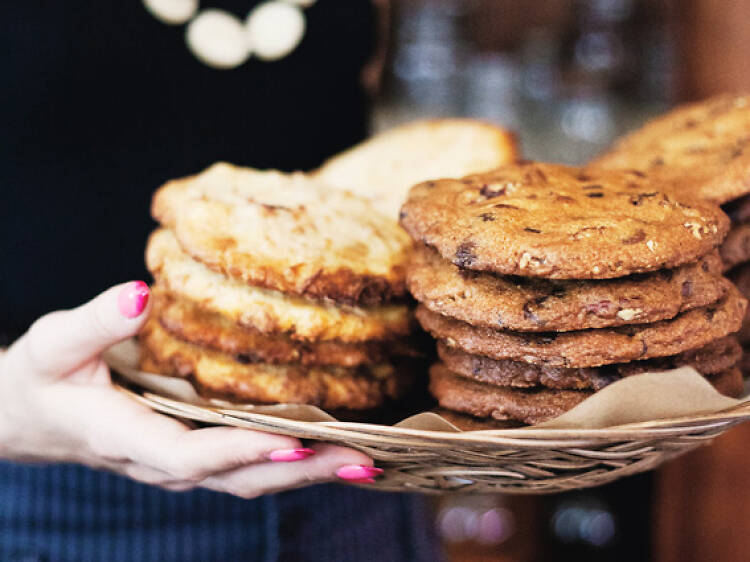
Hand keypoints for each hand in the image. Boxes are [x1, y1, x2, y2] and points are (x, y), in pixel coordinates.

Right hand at [0, 282, 381, 497]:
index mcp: (126, 437)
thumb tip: (140, 293)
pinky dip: (292, 463)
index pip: (190, 455)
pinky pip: (249, 468)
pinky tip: (333, 450)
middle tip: (365, 462)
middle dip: (302, 472)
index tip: (294, 442)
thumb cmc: (42, 378)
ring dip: (309, 473)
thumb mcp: (53, 343)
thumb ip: (95, 322)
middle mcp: (162, 463)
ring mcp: (183, 465)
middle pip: (239, 479)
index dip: (241, 451)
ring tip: (367, 463)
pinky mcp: (196, 455)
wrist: (30, 418)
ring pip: (251, 480)